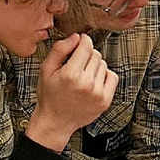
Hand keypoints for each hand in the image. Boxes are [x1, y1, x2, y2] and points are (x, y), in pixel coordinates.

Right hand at [26, 34, 116, 149]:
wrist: (55, 122)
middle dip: (87, 55)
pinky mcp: (105, 101)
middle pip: (96, 54)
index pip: (86, 46)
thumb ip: (60, 50)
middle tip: (77, 64)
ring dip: (95, 66)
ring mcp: (98, 93)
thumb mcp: (46, 69)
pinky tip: (93, 81)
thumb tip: (76, 37)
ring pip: (104, 64)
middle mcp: (86, 84)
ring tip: (83, 75)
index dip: (83, 41)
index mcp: (70, 75)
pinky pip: (112, 77)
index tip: (79, 43)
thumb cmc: (49, 96)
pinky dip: (105, 75)